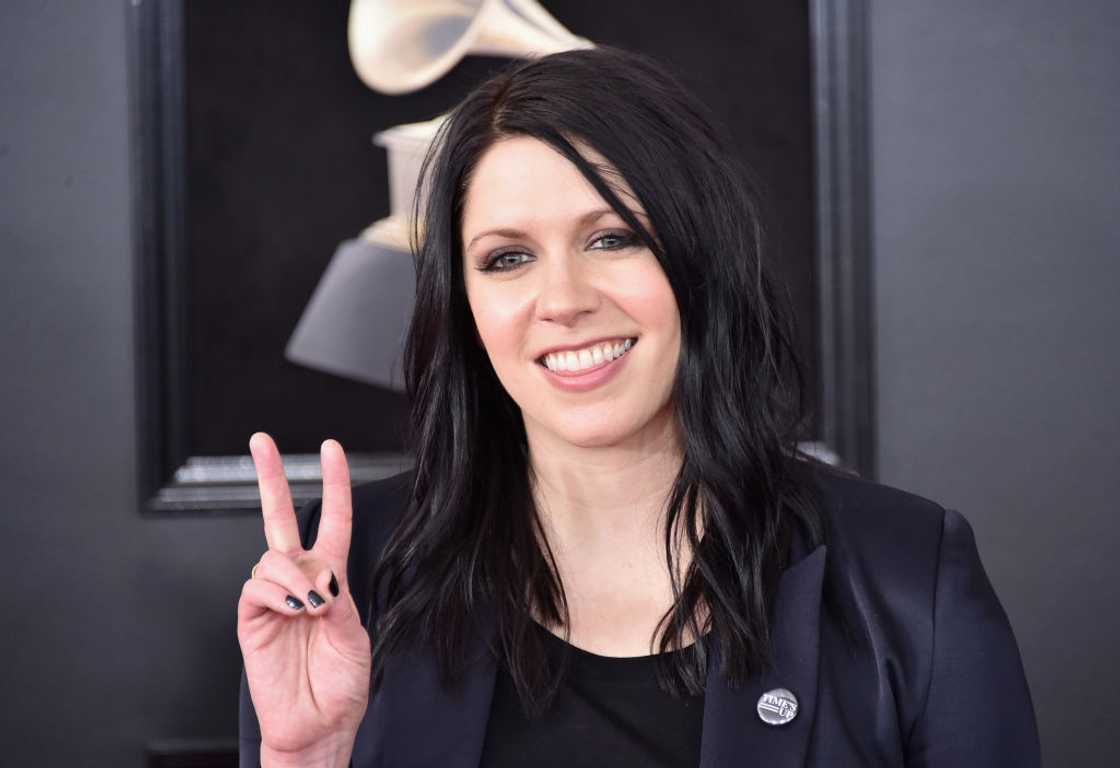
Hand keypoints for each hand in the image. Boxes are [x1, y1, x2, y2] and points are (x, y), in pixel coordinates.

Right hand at [237, 433, 370, 760]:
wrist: (319, 725)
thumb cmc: (341, 685)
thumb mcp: (356, 636)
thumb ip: (339, 601)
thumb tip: (316, 579)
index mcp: (332, 579)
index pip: (333, 521)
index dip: (334, 485)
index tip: (331, 449)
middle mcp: (300, 581)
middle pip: (281, 519)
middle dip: (271, 478)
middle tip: (262, 440)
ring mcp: (273, 598)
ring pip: (272, 558)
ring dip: (295, 576)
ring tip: (312, 607)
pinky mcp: (251, 618)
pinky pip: (255, 588)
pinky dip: (276, 593)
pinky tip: (293, 610)